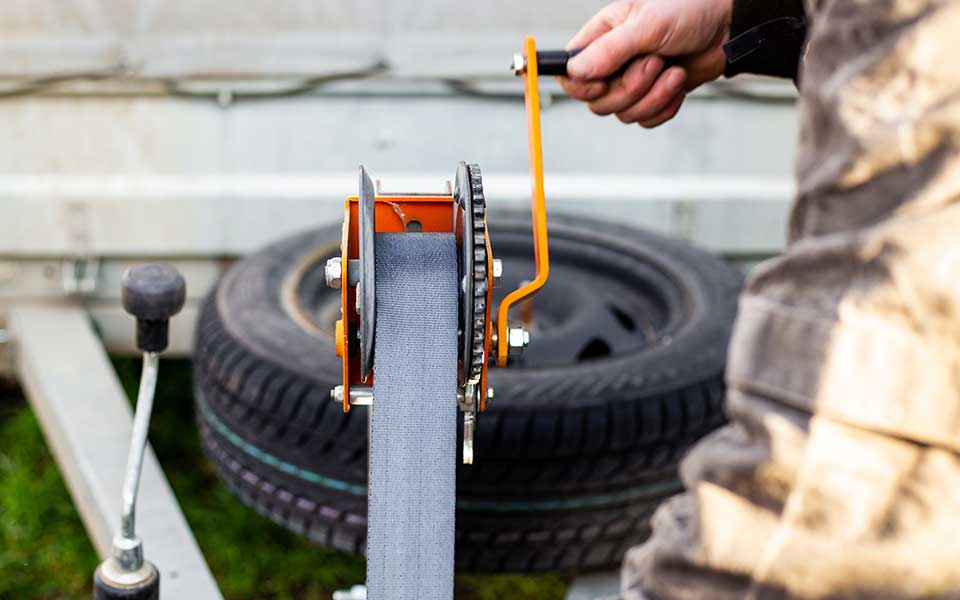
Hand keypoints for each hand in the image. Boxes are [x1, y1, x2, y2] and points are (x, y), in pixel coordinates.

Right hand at [559, 0, 731, 127]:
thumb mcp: (648, 24)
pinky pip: (646, 119)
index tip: (602, 83)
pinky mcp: (654, 96)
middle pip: (598, 101)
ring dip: (653, 97)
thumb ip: (610, 50)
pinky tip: (679, 82)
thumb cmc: (690, 9)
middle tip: (655, 64)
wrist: (729, 26)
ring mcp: (633, 81)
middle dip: (630, 90)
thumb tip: (576, 72)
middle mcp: (613, 61)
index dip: (581, 86)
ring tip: (674, 70)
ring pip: (623, 113)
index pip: (571, 73)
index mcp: (603, 36)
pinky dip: (665, 106)